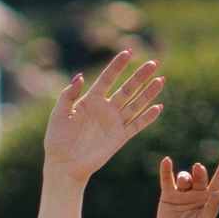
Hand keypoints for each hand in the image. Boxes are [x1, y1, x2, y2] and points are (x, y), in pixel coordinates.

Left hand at [45, 51, 163, 182]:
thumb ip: (68, 96)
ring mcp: (114, 123)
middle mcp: (105, 109)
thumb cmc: (57, 140)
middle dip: (140, 76)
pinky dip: (148, 117)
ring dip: (148, 92)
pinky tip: (158, 107)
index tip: (128, 52)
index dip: (117, 66)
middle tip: (154, 62)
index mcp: (90, 101)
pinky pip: (136, 125)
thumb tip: (79, 76)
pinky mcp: (119, 137)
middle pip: (127, 88)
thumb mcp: (58, 115)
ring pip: (135, 104)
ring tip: (160, 79)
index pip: (107, 79)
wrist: (63, 166)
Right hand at [152, 145, 218, 217]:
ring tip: (183, 181)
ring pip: (185, 177)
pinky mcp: (168, 196)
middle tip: (198, 170)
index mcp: (211, 197)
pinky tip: (166, 161)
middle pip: (201, 176)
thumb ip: (212, 207)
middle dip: (200, 173)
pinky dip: (166, 171)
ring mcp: (183, 193)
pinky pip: (167, 180)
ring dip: (185, 176)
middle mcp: (198, 193)